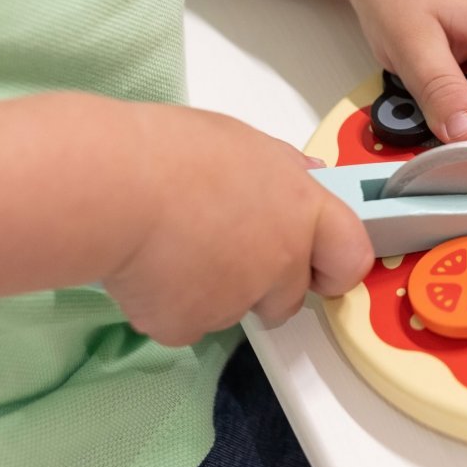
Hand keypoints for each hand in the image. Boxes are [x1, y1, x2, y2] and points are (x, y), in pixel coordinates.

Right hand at [104, 103, 372, 345]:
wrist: (114, 188)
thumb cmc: (174, 151)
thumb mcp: (242, 141)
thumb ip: (283, 168)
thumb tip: (307, 175)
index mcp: (303, 211)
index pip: (352, 256)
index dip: (336, 267)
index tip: (320, 268)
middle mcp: (282, 262)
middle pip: (290, 297)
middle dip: (264, 287)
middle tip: (221, 253)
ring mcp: (238, 300)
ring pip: (234, 311)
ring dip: (212, 293)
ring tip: (171, 249)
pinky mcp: (191, 325)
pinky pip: (186, 324)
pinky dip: (168, 307)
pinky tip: (145, 270)